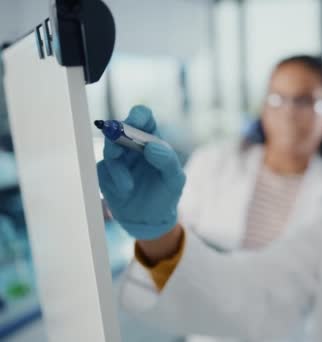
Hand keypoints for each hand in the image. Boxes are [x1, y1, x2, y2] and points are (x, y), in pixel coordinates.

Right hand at [97, 106, 185, 239]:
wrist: (149, 220)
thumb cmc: (165, 194)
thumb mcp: (175, 179)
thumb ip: (168, 161)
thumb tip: (152, 146)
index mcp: (152, 140)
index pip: (143, 117)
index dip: (137, 116)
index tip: (135, 123)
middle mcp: (132, 145)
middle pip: (120, 128)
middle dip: (118, 135)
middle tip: (119, 148)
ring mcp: (118, 158)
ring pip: (110, 149)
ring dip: (118, 164)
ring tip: (129, 185)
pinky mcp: (106, 173)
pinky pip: (104, 169)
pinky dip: (115, 179)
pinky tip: (126, 190)